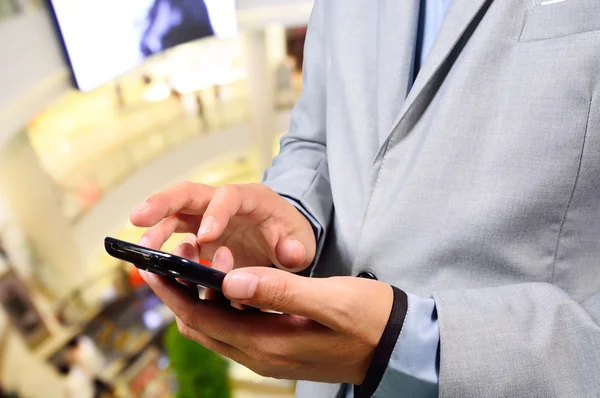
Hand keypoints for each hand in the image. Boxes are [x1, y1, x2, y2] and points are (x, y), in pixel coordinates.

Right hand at [130, 182, 315, 270]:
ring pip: (176, 215)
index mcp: (251, 198)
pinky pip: (177, 238)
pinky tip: (159, 269)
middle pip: (189, 194)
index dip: (216, 214)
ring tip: (143, 252)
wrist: (284, 238)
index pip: (229, 197)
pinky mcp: (198, 236)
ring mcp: (207, 218)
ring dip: (156, 230)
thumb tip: (289, 254)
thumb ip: (296, 248)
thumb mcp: (301, 242)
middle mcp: (224, 203)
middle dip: (162, 203)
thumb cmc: (291, 236)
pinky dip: (166, 251)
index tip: (206, 238)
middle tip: (138, 218)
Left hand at [139, 262, 393, 384]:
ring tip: (184, 269)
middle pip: (201, 327)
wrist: (396, 346)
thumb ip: (280, 290)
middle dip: (176, 296)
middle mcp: (260, 354)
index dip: (174, 293)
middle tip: (159, 263)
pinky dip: (218, 307)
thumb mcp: (329, 300)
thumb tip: (231, 279)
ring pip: (215, 329)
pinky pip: (234, 330)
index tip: (152, 266)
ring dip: (195, 301)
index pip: (204, 319)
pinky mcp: (277, 348)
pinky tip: (222, 285)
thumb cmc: (369, 320)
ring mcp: (268, 355)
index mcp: (267, 343)